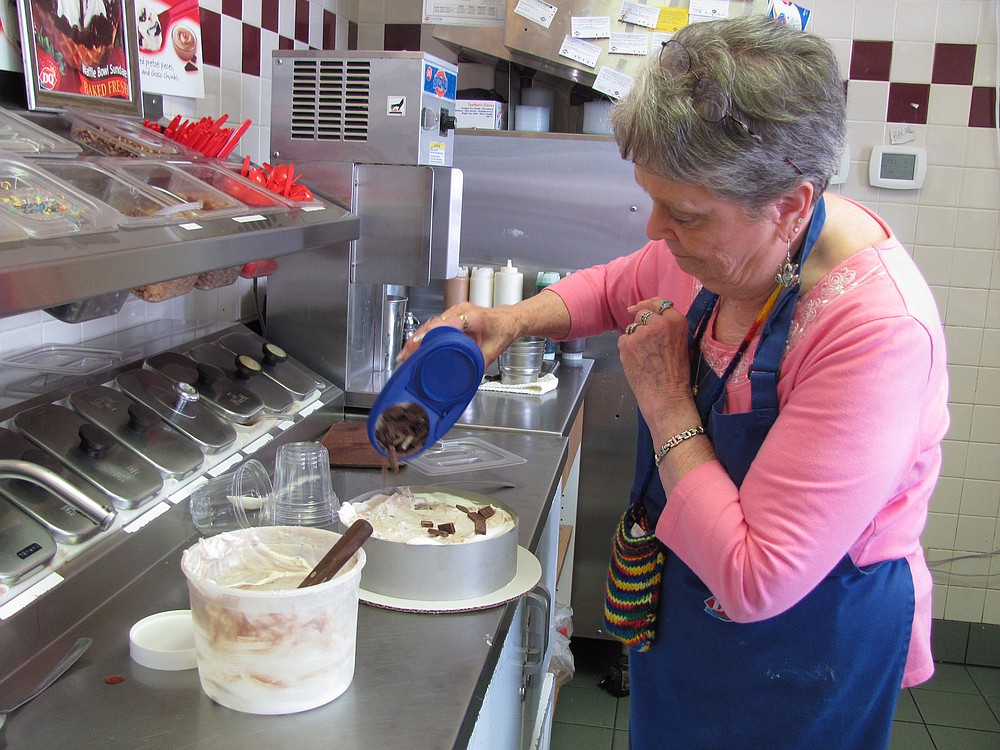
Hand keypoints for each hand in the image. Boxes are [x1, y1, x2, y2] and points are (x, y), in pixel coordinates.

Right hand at [397, 303, 520, 365]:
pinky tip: (416, 344)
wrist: (509, 319)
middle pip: (434, 324)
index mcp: (472, 317)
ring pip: (431, 323)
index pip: (446, 324)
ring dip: (418, 337)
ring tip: (407, 353)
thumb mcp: (492, 351)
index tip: (418, 343)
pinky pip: (435, 323)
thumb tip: (465, 378)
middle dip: (417, 339)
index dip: (430, 334)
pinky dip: (424, 334)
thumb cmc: (503, 330)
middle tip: (406, 355)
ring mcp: (456, 310)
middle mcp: (462, 310)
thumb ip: (477, 364)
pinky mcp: (452, 314)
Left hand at [618, 297, 692, 419]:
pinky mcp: (627, 343)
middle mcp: (659, 323)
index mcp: (676, 321)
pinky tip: (637, 361)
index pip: (659, 303)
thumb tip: (653, 317)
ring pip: (632, 327)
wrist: (666, 396)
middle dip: (641, 324)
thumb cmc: (676, 375)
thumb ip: (669, 328)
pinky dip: (627, 348)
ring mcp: (641, 332)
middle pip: (642, 314)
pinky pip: (623, 339)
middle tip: (645, 341)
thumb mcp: (682, 344)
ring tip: (645, 356)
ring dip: (635, 337)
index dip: (648, 305)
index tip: (641, 306)